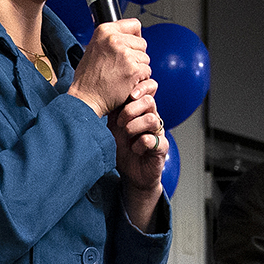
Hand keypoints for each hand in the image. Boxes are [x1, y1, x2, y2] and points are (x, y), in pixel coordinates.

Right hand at [69, 18, 152, 128]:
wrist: (86, 98)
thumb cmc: (88, 78)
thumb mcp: (93, 48)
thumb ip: (110, 40)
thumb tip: (128, 36)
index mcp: (104, 31)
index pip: (134, 25)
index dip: (134, 37)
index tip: (131, 46)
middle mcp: (114, 40)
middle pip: (142, 43)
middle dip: (137, 55)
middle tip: (124, 67)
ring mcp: (125, 54)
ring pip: (145, 58)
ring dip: (139, 68)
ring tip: (123, 76)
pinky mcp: (133, 70)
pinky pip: (147, 71)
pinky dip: (140, 79)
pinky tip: (128, 83)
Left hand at [110, 80, 167, 196]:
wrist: (131, 175)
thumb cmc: (123, 150)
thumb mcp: (113, 128)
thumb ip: (112, 112)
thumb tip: (102, 95)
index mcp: (141, 111)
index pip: (147, 90)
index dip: (140, 88)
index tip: (127, 96)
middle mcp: (152, 118)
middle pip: (149, 101)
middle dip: (130, 110)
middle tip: (119, 123)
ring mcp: (158, 133)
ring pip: (151, 119)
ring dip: (134, 126)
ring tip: (126, 135)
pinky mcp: (161, 148)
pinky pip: (154, 139)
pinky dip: (141, 144)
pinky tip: (135, 149)